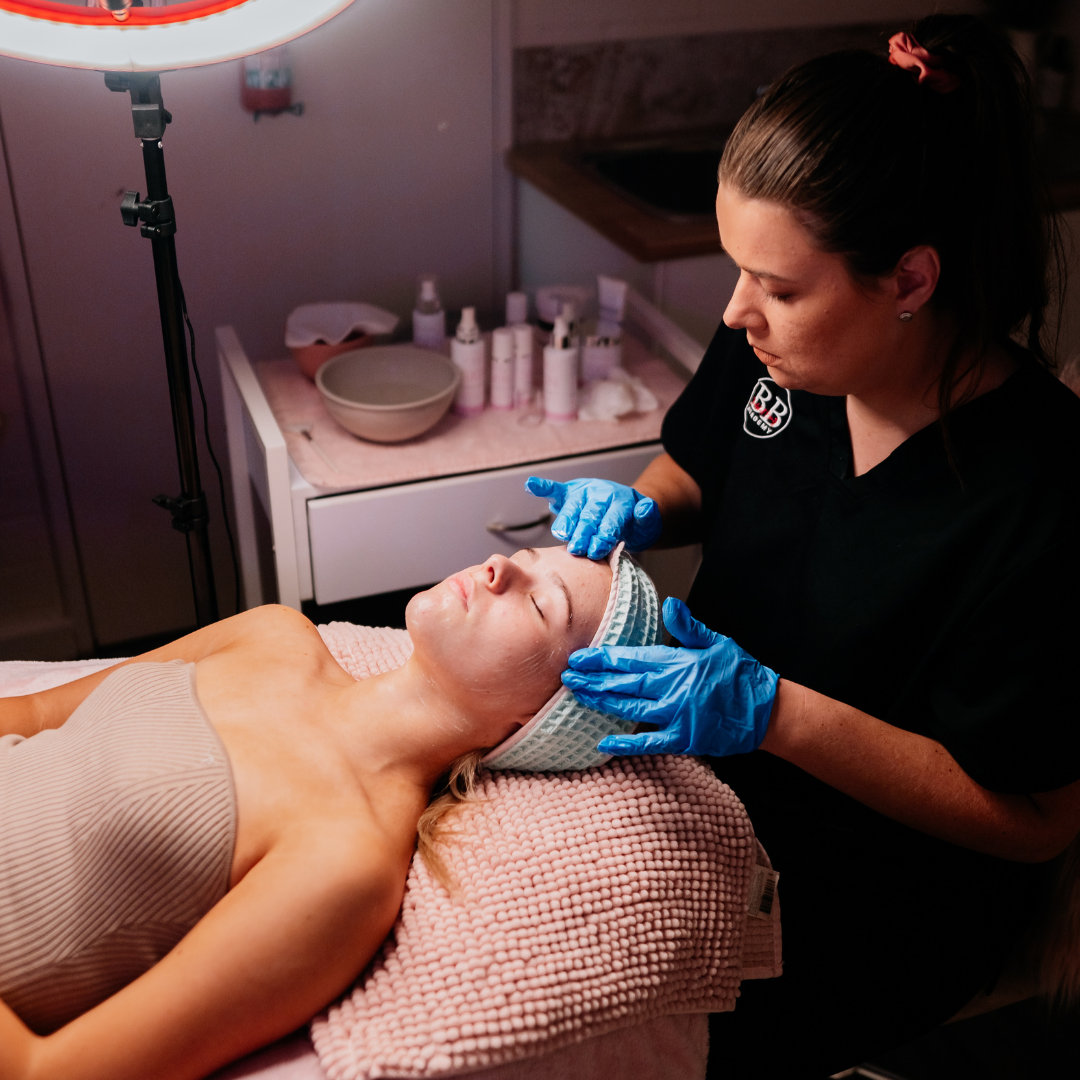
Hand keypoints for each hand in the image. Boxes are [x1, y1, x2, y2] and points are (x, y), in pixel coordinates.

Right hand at [524, 476, 661, 558]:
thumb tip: (646, 507)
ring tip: (563, 535)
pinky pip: (555, 490)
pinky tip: (531, 485)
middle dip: (583, 532)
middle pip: (590, 515)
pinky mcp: (569, 493)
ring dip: (566, 521)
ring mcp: (583, 492)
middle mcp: (600, 493)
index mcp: (620, 501)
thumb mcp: (648, 522)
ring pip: (572, 507)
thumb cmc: (634, 522)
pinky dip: (543, 487)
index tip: (596, 550)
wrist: (626, 510)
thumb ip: (647, 516)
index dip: (604, 535)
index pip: (611, 519)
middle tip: (578, 549)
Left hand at [561, 598, 778, 756]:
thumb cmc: (740, 673)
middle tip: (567, 677)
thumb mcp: (716, 642)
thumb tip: (670, 605)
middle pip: (623, 683)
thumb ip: (689, 626)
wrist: (766, 710)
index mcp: (677, 662)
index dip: (602, 658)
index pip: (630, 659)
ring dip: (601, 702)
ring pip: (629, 708)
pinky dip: (625, 743)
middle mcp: (672, 687)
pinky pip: (649, 742)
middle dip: (593, 680)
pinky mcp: (684, 738)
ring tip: (578, 697)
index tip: (578, 658)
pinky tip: (603, 742)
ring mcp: (676, 714)